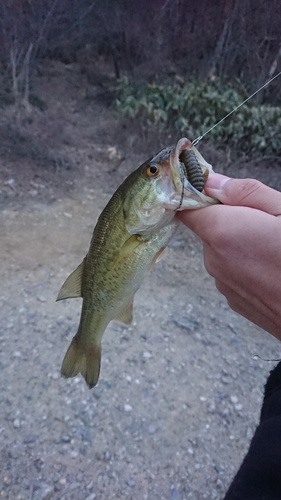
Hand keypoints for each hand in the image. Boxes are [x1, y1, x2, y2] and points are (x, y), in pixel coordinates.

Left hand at [178, 174, 280, 339]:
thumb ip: (245, 193)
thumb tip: (212, 182)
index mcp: (222, 232)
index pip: (186, 208)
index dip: (197, 197)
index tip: (214, 190)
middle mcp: (214, 260)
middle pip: (210, 230)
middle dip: (232, 221)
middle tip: (267, 224)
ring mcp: (224, 285)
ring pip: (224, 253)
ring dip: (242, 247)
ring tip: (274, 251)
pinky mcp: (236, 303)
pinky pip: (234, 274)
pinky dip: (249, 268)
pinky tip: (273, 271)